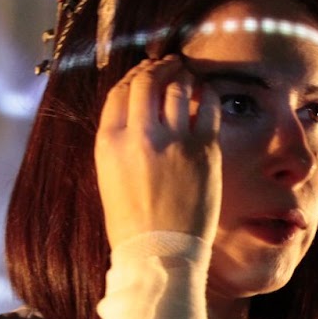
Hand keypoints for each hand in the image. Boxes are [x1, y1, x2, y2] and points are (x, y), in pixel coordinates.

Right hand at [94, 54, 221, 247]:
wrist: (161, 253)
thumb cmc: (134, 221)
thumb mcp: (110, 175)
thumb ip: (121, 139)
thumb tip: (137, 109)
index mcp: (110, 142)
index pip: (120, 91)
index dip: (134, 76)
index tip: (144, 73)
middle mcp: (140, 136)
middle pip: (147, 81)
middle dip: (159, 68)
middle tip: (170, 65)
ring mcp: (174, 141)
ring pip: (178, 88)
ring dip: (183, 76)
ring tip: (186, 75)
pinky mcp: (204, 149)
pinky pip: (207, 106)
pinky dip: (206, 94)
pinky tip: (205, 95)